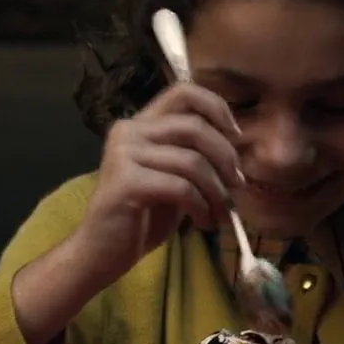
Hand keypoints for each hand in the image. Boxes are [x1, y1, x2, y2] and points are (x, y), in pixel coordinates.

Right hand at [71, 82, 244, 288]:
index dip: (217, 108)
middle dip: (226, 158)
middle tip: (238, 186)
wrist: (103, 251)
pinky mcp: (126, 181)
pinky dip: (201, 206)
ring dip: (217, 191)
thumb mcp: (176, 177)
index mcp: (143, 123)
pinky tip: (203, 222)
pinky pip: (180, 187)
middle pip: (195, 127)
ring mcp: (124, 154)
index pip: (184, 92)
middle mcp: (129, 130)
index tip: (237, 138)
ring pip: (192, 161)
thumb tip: (240, 147)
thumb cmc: (144, 215)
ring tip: (222, 214)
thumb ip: (198, 155)